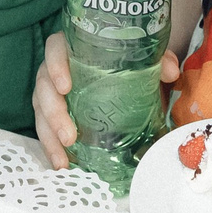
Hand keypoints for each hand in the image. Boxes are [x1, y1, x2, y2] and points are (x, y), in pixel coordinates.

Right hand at [33, 31, 179, 168]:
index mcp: (72, 48)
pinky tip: (62, 164)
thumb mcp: (142, 59)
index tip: (65, 86)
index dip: (55, 66)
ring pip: (41, 111)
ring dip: (49, 136)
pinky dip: (51, 147)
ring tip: (63, 159)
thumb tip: (170, 71)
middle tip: (69, 136)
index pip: (55, 49)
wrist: (123, 74)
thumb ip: (158, 60)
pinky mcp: (54, 113)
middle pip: (44, 86)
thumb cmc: (125, 62)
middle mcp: (56, 68)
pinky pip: (46, 128)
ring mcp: (52, 92)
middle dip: (53, 113)